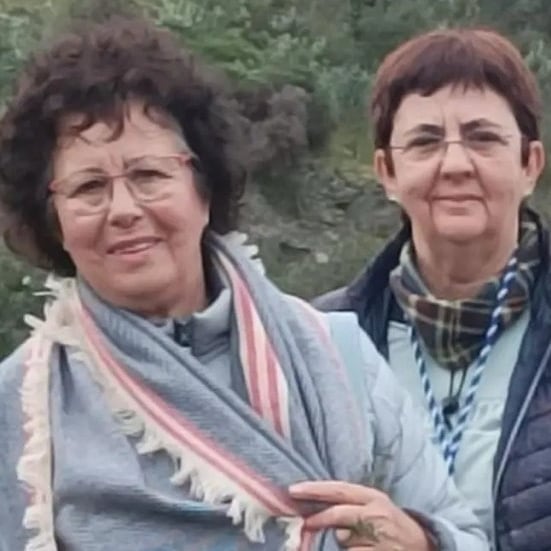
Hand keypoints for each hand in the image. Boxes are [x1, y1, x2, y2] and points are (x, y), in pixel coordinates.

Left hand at [289, 481, 434, 549]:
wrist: (422, 544)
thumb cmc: (390, 523)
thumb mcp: (373, 506)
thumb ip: (349, 504)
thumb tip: (314, 508)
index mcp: (372, 496)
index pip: (338, 489)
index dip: (314, 490)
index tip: (293, 490)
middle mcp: (376, 512)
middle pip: (338, 513)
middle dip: (318, 518)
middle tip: (305, 523)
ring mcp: (379, 535)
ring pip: (343, 539)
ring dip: (342, 543)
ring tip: (358, 543)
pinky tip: (363, 549)